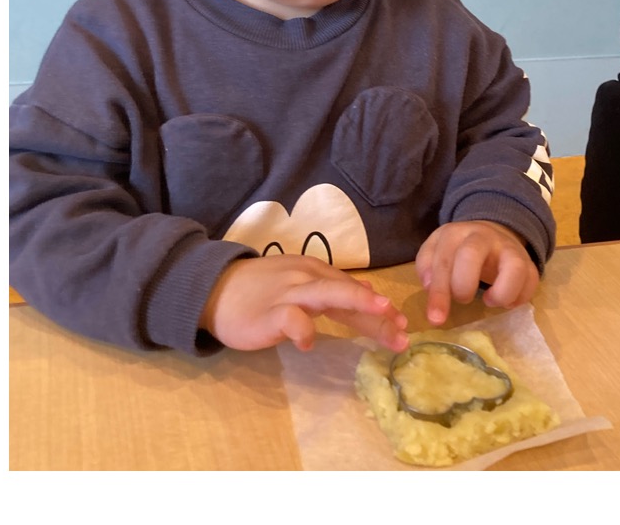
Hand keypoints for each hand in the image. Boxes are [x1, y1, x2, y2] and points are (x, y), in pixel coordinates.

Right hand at [201, 254, 409, 352]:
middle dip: (379, 310)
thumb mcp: (301, 284)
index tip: (402, 325)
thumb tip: (368, 290)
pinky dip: (303, 330)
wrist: (217, 290)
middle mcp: (308, 278)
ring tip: (381, 314)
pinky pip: (292, 319)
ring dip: (358, 302)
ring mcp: (289, 293)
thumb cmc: (261, 291)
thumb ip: (332, 290)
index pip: (354, 290)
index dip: (379, 308)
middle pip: (349, 292)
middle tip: (403, 329)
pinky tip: (309, 345)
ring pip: (328, 293)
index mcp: (318, 274)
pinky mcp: (269, 312)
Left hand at [415, 219, 539, 325]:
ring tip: (490, 301)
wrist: (491, 232)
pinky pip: (532, 279)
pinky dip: (519, 297)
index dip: (439, 291)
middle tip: (462, 300)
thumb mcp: (437, 250)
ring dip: (501, 292)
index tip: (435, 319)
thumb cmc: (457, 250)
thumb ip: (426, 265)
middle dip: (463, 286)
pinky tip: (505, 303)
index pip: (445, 259)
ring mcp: (509, 248)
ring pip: (514, 266)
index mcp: (457, 234)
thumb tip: (428, 284)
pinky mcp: (527, 261)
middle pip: (472, 254)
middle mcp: (484, 237)